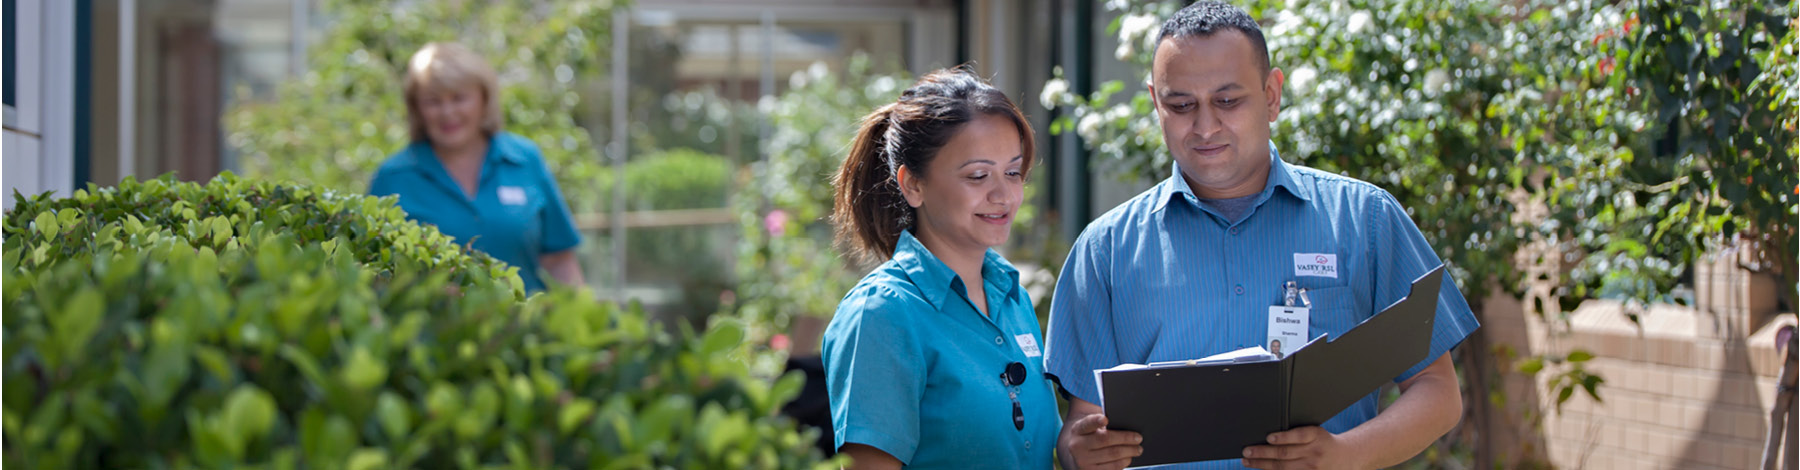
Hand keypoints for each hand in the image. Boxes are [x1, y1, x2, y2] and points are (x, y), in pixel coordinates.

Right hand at [1058, 413, 1142, 469]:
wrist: (1074, 455)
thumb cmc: (1090, 436)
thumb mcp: (1090, 427)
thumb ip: (1102, 422)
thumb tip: (1125, 423)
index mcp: (1077, 429)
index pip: (1087, 423)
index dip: (1096, 421)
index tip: (1105, 418)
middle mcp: (1077, 446)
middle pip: (1105, 439)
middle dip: (1125, 438)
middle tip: (1139, 438)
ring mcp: (1082, 461)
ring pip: (1112, 455)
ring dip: (1129, 452)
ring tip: (1138, 449)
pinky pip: (1113, 468)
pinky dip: (1124, 462)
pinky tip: (1128, 458)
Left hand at [1240, 426, 1366, 469]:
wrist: (1346, 456)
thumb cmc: (1323, 441)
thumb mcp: (1315, 432)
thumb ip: (1297, 433)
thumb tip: (1268, 436)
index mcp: (1316, 435)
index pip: (1298, 436)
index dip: (1283, 437)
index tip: (1269, 438)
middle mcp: (1314, 452)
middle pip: (1285, 453)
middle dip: (1263, 453)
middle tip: (1246, 451)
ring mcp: (1312, 467)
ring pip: (1283, 467)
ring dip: (1262, 464)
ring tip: (1248, 461)